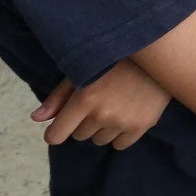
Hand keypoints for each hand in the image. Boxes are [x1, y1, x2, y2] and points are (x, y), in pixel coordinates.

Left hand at [33, 60, 171, 149]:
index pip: (56, 135)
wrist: (159, 51)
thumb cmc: (116, 58)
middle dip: (84, 122)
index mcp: (84, 99)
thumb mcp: (82, 71)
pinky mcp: (143, 125)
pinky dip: (120, 134)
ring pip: (99, 140)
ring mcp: (124, 121)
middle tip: (99, 101)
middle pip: (80, 135)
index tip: (63, 125)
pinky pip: (120, 144)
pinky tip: (127, 114)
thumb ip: (58, 97)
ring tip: (115, 105)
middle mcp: (102, 113)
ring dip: (102, 128)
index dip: (57, 131)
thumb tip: (36, 119)